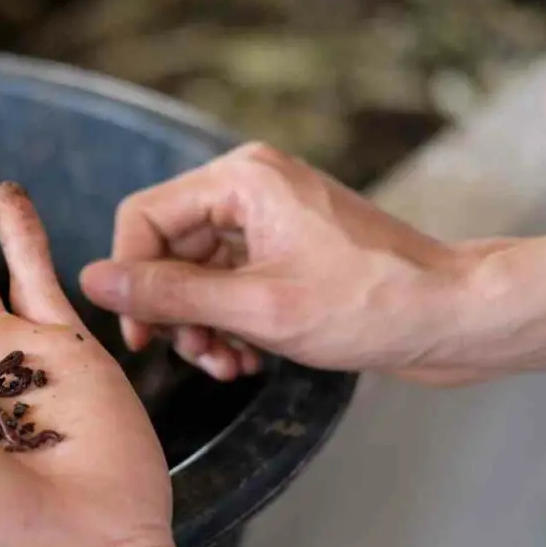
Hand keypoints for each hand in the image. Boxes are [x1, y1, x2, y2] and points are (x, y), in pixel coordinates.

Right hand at [79, 142, 483, 383]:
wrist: (452, 317)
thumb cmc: (370, 304)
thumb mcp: (257, 308)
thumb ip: (169, 294)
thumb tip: (92, 280)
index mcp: (240, 180)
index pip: (143, 218)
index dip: (130, 278)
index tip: (139, 335)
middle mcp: (249, 188)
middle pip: (168, 249)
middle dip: (175, 311)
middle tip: (193, 357)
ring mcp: (267, 219)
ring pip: (196, 273)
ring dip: (201, 326)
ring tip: (226, 366)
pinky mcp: (282, 249)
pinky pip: (227, 284)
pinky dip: (227, 324)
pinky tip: (246, 359)